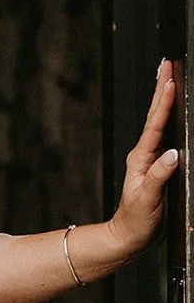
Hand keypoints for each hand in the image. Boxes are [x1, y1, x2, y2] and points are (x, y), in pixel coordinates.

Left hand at [109, 58, 179, 259]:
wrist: (128, 238)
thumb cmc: (136, 222)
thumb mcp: (148, 200)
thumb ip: (160, 176)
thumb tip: (174, 154)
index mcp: (141, 159)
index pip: (155, 125)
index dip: (164, 102)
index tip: (170, 81)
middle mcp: (144, 154)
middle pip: (154, 115)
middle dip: (161, 89)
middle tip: (166, 64)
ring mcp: (150, 159)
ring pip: (158, 122)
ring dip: (163, 99)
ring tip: (168, 78)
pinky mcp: (157, 166)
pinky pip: (164, 135)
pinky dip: (168, 118)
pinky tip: (173, 112)